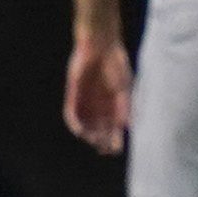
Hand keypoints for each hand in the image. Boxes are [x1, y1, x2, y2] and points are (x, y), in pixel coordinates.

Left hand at [63, 34, 133, 153]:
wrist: (101, 46)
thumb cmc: (116, 65)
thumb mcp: (123, 87)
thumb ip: (124, 106)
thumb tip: (125, 126)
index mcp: (112, 105)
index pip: (112, 127)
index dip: (113, 139)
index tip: (116, 149)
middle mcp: (98, 106)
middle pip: (98, 129)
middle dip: (101, 141)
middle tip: (104, 150)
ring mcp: (85, 101)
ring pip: (85, 124)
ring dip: (89, 135)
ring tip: (94, 142)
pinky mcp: (73, 95)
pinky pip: (71, 113)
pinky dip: (75, 123)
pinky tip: (80, 131)